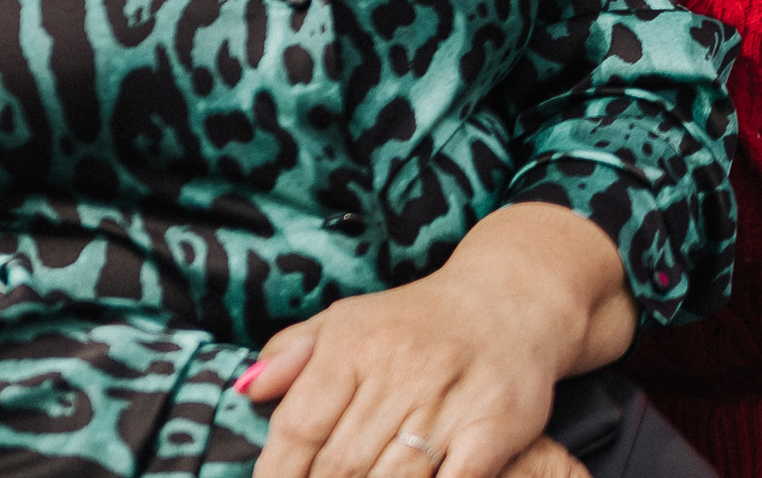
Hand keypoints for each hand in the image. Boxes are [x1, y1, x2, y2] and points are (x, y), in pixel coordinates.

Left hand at [241, 205, 632, 477]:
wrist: (513, 301)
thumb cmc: (417, 322)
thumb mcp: (348, 319)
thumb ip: (291, 353)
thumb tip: (248, 391)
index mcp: (357, 343)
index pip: (298, 427)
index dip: (277, 475)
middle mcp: (403, 368)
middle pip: (340, 465)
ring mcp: (452, 398)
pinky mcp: (496, 423)